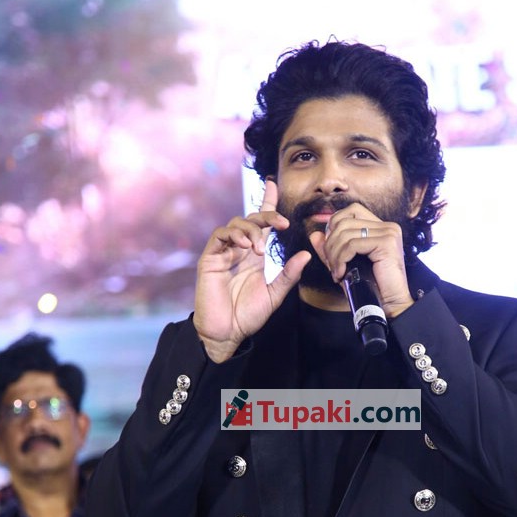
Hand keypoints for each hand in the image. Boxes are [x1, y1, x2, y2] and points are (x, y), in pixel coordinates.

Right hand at [193, 180, 310, 361]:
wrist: (226, 332)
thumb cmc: (248, 316)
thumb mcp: (275, 294)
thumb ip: (288, 275)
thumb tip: (306, 254)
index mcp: (255, 256)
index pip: (262, 224)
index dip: (267, 203)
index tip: (273, 184)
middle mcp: (239, 250)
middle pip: (251, 219)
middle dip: (267, 214)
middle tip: (282, 223)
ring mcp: (224, 252)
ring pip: (236, 224)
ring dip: (251, 230)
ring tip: (260, 248)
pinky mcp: (210, 258)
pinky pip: (220, 236)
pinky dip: (234, 234)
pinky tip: (245, 245)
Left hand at [308, 203, 413, 317]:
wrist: (389, 304)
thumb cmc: (370, 286)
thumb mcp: (346, 264)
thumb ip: (331, 248)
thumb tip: (315, 235)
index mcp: (380, 227)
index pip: (352, 210)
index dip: (335, 224)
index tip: (330, 247)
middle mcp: (387, 226)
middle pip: (344, 222)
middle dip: (330, 244)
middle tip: (331, 265)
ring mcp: (388, 233)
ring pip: (345, 234)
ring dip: (334, 255)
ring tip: (336, 272)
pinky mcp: (387, 243)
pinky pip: (352, 245)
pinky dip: (341, 260)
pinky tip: (341, 274)